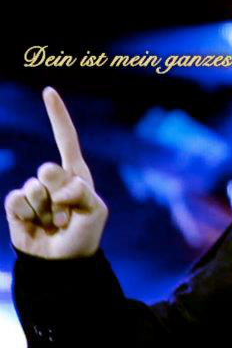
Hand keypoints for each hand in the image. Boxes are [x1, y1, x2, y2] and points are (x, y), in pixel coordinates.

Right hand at [4, 86, 107, 258]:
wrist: (63, 262)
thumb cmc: (84, 233)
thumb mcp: (94, 211)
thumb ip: (80, 193)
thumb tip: (57, 187)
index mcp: (76, 173)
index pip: (67, 139)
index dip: (57, 115)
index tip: (48, 91)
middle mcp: (54, 179)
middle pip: (49, 169)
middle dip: (59, 193)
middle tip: (68, 214)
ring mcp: (34, 192)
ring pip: (33, 188)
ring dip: (47, 211)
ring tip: (55, 223)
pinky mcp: (17, 207)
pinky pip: (16, 200)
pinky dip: (28, 215)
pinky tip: (37, 226)